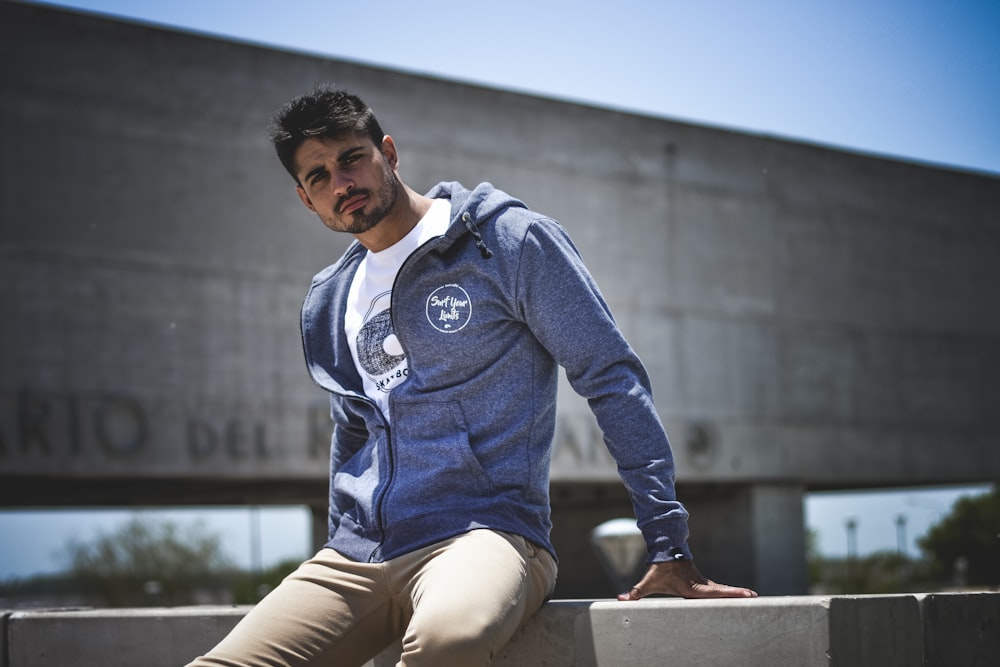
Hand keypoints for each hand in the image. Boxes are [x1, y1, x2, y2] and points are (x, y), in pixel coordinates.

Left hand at [617, 559, 757, 599]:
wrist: (666, 550)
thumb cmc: (658, 569)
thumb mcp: (648, 581)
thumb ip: (636, 592)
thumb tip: (621, 599)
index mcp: (691, 587)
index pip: (710, 593)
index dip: (725, 594)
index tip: (739, 594)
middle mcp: (700, 584)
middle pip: (721, 591)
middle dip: (736, 595)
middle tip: (754, 596)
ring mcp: (703, 583)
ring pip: (722, 590)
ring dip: (736, 594)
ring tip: (754, 597)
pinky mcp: (703, 583)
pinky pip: (719, 589)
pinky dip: (730, 593)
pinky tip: (741, 597)